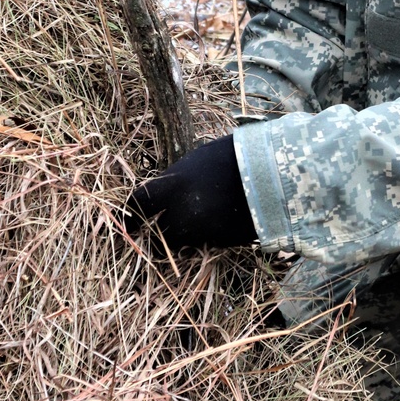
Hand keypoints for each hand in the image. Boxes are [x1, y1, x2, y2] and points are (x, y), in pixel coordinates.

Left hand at [126, 134, 257, 251]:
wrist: (271, 175)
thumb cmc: (231, 157)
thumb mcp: (197, 160)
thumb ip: (176, 178)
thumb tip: (167, 188)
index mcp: (171, 188)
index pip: (137, 204)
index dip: (129, 215)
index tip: (128, 222)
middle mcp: (181, 214)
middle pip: (158, 231)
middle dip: (158, 231)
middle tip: (160, 228)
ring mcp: (201, 232)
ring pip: (182, 242)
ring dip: (183, 236)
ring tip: (196, 222)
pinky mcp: (221, 243)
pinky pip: (206, 243)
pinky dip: (206, 237)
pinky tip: (217, 222)